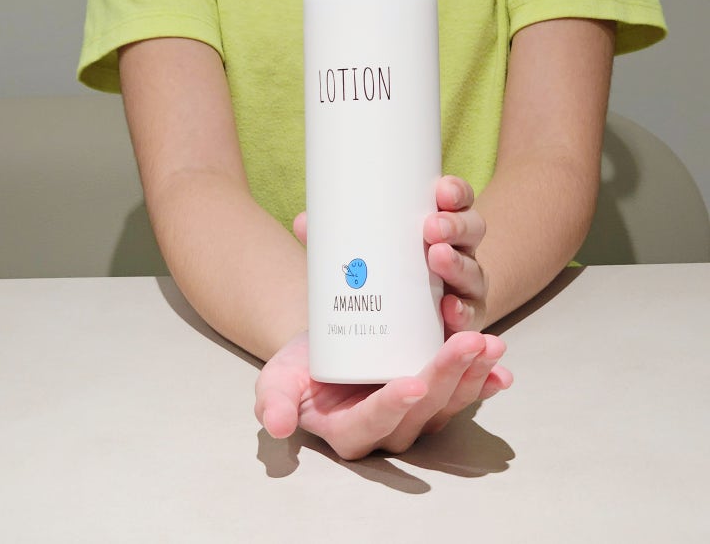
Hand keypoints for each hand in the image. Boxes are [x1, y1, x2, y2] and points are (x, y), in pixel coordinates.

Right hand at [258, 201, 509, 459]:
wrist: (322, 350)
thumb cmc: (299, 369)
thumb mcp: (276, 381)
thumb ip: (273, 401)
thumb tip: (277, 425)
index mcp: (348, 430)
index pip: (372, 425)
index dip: (392, 407)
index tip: (411, 382)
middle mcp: (388, 429)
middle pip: (421, 411)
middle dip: (447, 377)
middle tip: (468, 342)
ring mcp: (415, 413)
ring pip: (449, 402)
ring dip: (473, 375)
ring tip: (491, 345)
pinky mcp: (433, 394)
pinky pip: (462, 394)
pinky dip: (483, 381)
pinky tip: (501, 367)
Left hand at [294, 175, 486, 333]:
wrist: (380, 336)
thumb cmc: (375, 277)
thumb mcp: (357, 254)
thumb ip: (332, 240)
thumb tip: (304, 221)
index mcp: (440, 227)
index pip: (457, 202)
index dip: (455, 192)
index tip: (440, 188)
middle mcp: (459, 253)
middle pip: (472, 231)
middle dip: (456, 225)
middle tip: (430, 226)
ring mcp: (463, 288)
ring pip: (473, 272)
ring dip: (459, 264)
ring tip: (436, 258)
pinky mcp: (458, 323)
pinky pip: (468, 317)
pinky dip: (462, 313)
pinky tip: (450, 308)